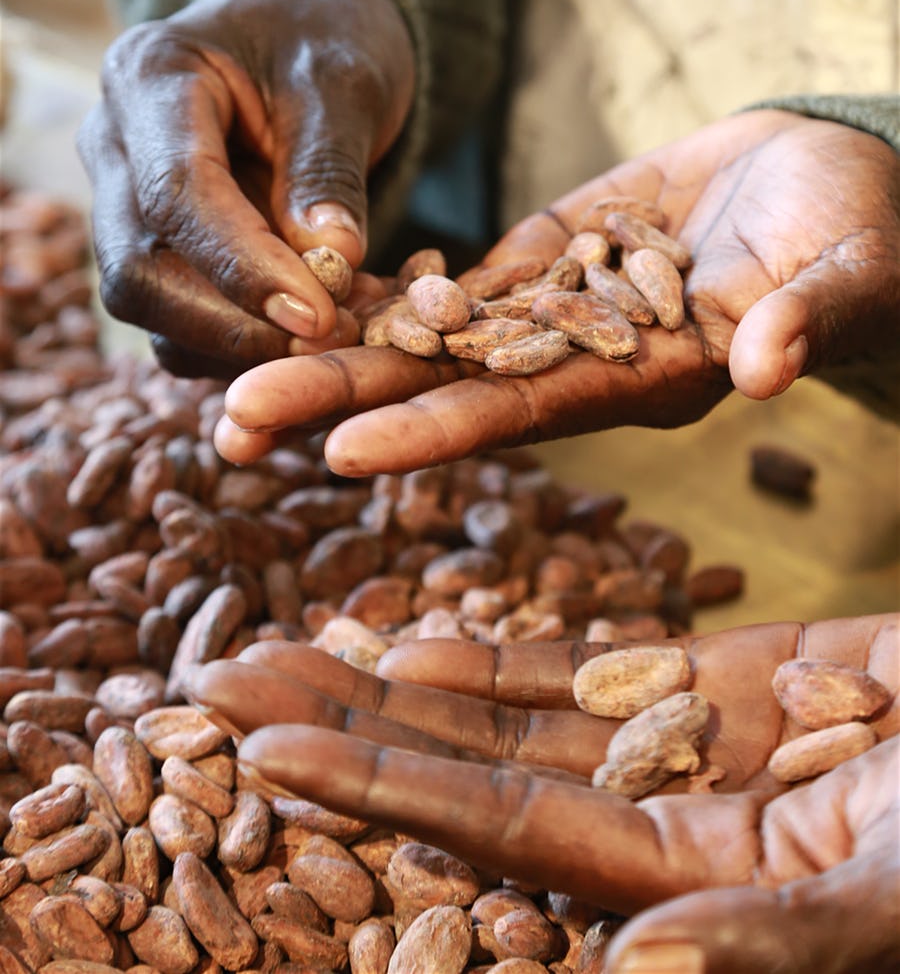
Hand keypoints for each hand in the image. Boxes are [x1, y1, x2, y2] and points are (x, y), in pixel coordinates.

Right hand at [78, 0, 414, 376]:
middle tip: (330, 339)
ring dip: (240, 341)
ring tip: (338, 329)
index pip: (175, 192)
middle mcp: (114, 142)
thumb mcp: (345, 82)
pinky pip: (179, 321)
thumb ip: (329, 167)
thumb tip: (331, 259)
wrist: (309, 29)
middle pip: (138, 267)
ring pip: (150, 307)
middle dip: (232, 323)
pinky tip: (314, 328)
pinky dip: (244, 341)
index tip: (318, 315)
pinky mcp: (152, 246)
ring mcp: (122, 200)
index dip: (243, 267)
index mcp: (149, 76)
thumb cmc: (324, 36)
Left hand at [183, 614, 898, 973]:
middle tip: (212, 680)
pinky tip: (424, 639)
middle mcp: (677, 834)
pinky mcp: (748, 689)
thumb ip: (776, 945)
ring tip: (286, 643)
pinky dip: (514, 656)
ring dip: (401, 681)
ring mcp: (705, 756)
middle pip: (477, 771)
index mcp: (697, 895)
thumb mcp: (897, 896)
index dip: (377, 787)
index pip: (500, 834)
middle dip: (346, 726)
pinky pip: (606, 670)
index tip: (256, 743)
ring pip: (522, 714)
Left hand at [213, 109, 899, 472]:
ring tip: (231, 360)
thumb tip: (767, 364)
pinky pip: (458, 278)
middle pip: (449, 384)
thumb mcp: (852, 269)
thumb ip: (808, 316)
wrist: (836, 177)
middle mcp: (588, 360)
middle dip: (342, 398)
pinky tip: (305, 289)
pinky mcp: (550, 253)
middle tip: (228, 421)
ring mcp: (560, 307)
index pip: (528, 414)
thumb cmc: (866, 230)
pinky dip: (386, 286)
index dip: (438, 429)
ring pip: (434, 333)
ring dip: (338, 344)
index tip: (339, 448)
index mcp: (653, 380)